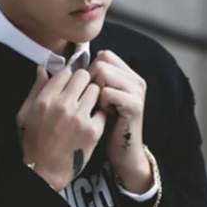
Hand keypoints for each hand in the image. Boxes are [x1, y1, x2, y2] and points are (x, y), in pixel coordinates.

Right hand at [16, 66, 107, 190]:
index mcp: (45, 100)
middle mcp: (63, 106)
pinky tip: (91, 119)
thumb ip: (35, 89)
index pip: (65, 72)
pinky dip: (99, 113)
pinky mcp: (93, 131)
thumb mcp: (24, 114)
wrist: (43, 172)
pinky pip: (103, 110)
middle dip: (82, 82)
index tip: (69, 83)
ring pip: (96, 90)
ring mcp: (79, 118)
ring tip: (86, 105)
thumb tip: (42, 70)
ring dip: (92, 95)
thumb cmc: (32, 143)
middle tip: (80, 91)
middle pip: (83, 76)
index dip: (68, 76)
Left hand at [89, 50, 152, 192]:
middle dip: (91, 80)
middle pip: (102, 62)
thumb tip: (70, 62)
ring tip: (100, 106)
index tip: (90, 88)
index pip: (104, 55)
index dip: (91, 69)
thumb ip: (92, 78)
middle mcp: (136, 79)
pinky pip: (107, 92)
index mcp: (128, 75)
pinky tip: (105, 113)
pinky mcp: (134, 105)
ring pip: (103, 73)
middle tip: (95, 100)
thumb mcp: (100, 97)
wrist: (123, 152)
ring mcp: (137, 91)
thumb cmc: (106, 124)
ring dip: (95, 91)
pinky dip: (101, 103)